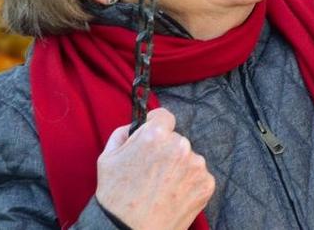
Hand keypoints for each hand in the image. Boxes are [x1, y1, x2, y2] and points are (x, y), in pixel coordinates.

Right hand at [95, 107, 214, 229]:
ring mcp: (196, 165)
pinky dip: (189, 184)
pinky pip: (198, 176)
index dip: (156, 126)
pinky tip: (173, 196)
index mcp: (156, 135)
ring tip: (162, 188)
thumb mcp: (107, 158)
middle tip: (152, 172)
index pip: (164, 117)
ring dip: (179, 168)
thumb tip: (135, 125)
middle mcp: (180, 145)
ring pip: (188, 158)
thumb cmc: (115, 197)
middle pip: (176, 140)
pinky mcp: (206, 184)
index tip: (154, 137)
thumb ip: (123, 133)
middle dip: (166, 151)